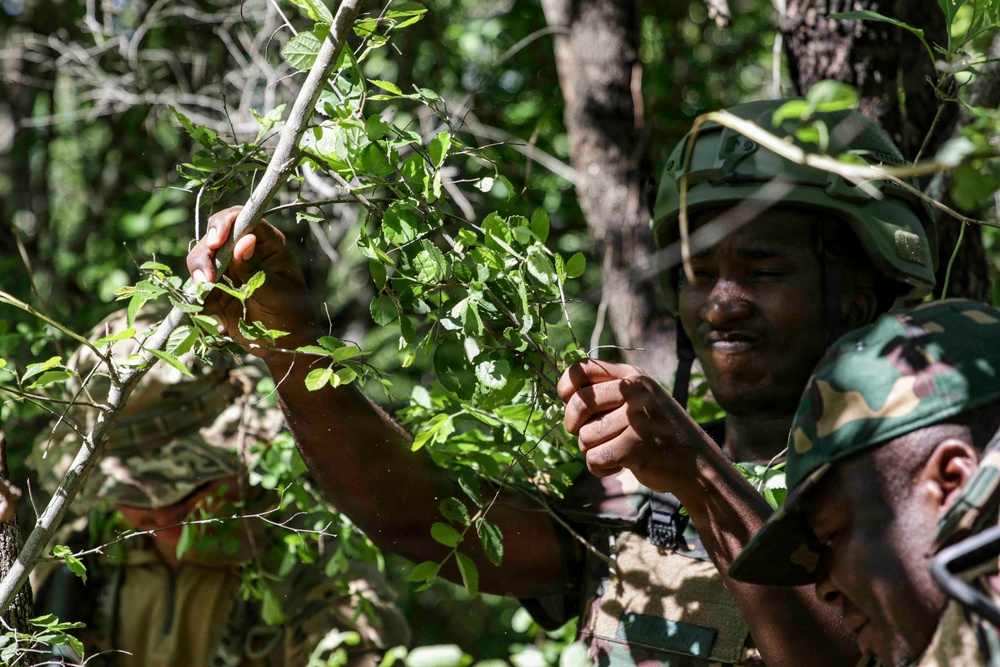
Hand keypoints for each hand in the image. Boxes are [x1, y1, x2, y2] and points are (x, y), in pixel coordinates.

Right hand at [186, 206, 319, 359]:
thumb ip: (257, 269)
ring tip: (205, 297)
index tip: (216, 243)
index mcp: (267, 244)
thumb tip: (245, 239)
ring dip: (198, 276)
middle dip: (204, 255)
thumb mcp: (277, 293)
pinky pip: (198, 290)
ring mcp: (228, 270)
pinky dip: (202, 305)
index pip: (241, 219)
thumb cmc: (292, 316)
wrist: (285, 346)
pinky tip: (220, 324)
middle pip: (214, 238)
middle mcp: (244, 252)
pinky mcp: (216, 290)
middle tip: (206, 278)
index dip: (224, 224)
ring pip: (200, 260)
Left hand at [557, 359, 712, 493]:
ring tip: (615, 452)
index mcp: (633, 376)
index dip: (566, 386)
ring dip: (592, 451)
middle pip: (578, 403)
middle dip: (574, 425)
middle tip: (587, 436)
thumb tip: (564, 393)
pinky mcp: (635, 446)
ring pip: (584, 437)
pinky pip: (594, 459)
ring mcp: (637, 418)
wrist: (698, 464)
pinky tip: (619, 466)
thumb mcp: (640, 399)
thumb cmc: (658, 432)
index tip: (567, 400)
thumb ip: (608, 392)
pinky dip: (601, 469)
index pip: (583, 368)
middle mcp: (635, 392)